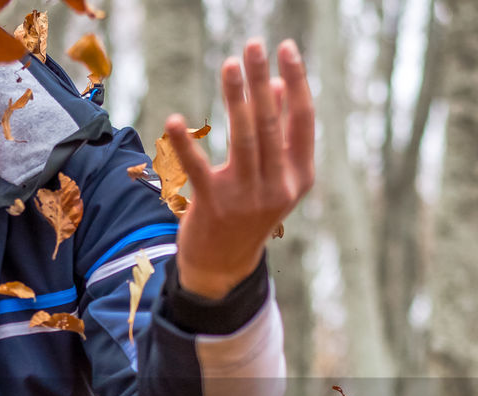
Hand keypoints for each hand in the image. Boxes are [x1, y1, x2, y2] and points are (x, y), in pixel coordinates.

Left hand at [165, 38, 314, 299]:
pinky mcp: (213, 206)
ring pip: (244, 139)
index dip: (296, 82)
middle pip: (272, 124)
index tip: (286, 48)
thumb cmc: (248, 212)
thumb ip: (279, 137)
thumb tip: (276, 86)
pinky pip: (198, 168)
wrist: (223, 267)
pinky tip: (174, 121)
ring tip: (230, 65)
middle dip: (262, 81)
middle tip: (253, 45)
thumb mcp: (273, 179)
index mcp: (299, 176)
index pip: (303, 120)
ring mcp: (246, 197)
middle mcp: (278, 186)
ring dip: (236, 98)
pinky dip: (185, 144)